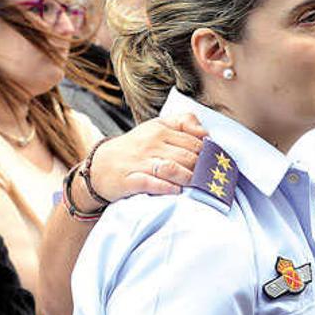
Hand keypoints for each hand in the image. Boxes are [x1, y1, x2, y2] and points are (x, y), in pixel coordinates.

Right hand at [88, 113, 206, 202]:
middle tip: (210, 178)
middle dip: (202, 168)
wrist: (99, 165)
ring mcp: (139, 162)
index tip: (215, 162)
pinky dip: (167, 188)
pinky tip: (176, 191)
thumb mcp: (156, 127)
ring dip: (188, 178)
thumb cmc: (135, 147)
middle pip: (187, 156)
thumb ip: (182, 122)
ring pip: (172, 168)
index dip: (208, 153)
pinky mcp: (129, 180)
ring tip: (195, 185)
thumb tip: (206, 132)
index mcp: (159, 129)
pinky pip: (152, 183)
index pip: (194, 140)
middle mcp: (150, 144)